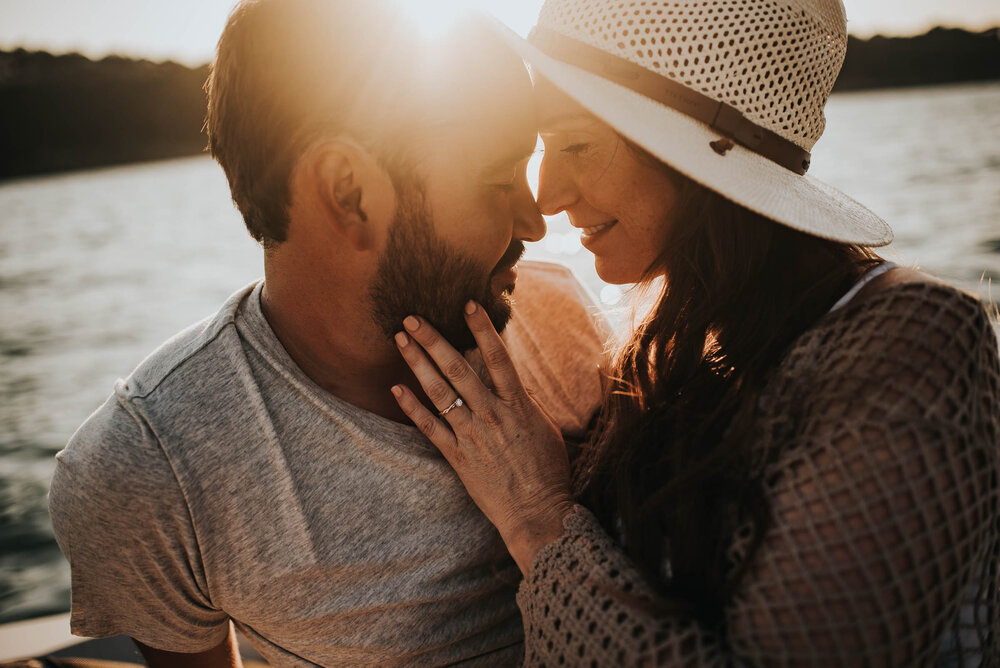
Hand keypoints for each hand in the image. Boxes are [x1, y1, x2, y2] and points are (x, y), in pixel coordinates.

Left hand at [391, 301, 573, 573]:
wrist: (537, 512)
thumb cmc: (547, 470)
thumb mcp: (544, 428)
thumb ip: (524, 402)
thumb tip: (510, 380)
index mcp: (518, 404)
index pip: (499, 357)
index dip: (483, 329)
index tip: (468, 303)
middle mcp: (492, 414)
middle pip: (459, 369)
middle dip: (434, 340)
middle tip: (412, 317)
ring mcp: (473, 435)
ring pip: (440, 393)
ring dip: (417, 364)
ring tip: (400, 341)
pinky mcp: (458, 456)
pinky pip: (430, 427)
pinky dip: (412, 407)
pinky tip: (396, 389)